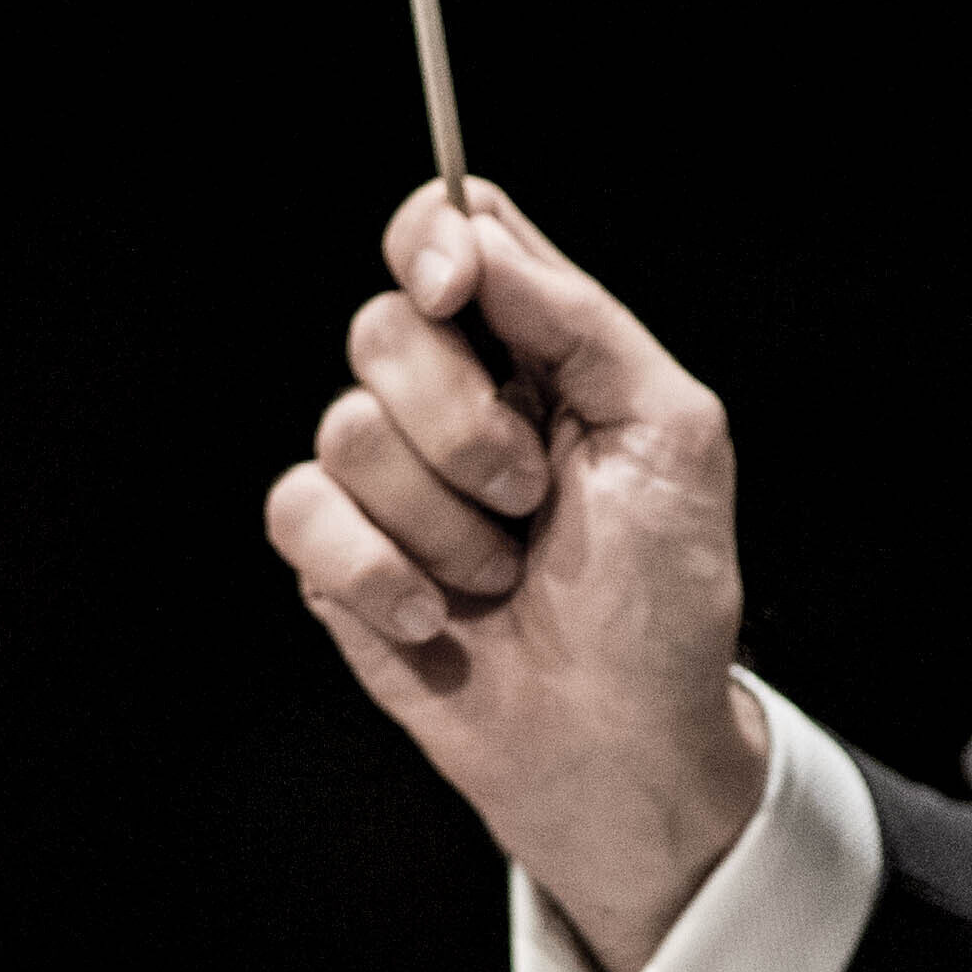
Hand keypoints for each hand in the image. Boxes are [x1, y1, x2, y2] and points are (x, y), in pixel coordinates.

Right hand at [264, 183, 771, 971]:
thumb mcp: (670, 433)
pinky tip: (439, 616)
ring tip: (504, 571)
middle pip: (381, 328)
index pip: (449, 237)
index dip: (430, 244)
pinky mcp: (334, 557)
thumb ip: (579, 318)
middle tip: (532, 497)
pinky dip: (377, 570)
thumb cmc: (664, 597)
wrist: (622, 741)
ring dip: (442, 521)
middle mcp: (449, 400)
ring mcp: (385, 480)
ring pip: (344, 428)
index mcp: (535, 353)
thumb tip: (476, 231)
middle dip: (463, 424)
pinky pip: (301, 512)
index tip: (451, 287)